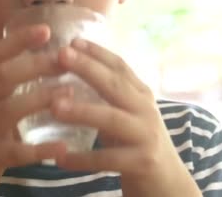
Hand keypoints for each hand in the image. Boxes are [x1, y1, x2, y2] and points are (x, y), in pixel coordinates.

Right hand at [0, 25, 67, 196]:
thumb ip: (9, 80)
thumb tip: (46, 55)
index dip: (20, 40)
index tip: (46, 29)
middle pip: (4, 76)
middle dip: (36, 64)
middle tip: (66, 58)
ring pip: (9, 109)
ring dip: (41, 98)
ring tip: (70, 92)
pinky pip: (15, 152)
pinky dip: (39, 150)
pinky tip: (62, 147)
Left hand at [50, 39, 200, 196]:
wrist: (167, 181)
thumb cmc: (138, 142)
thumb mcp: (129, 113)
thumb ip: (109, 95)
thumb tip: (72, 70)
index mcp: (141, 94)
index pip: (120, 66)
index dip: (97, 52)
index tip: (73, 40)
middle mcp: (146, 110)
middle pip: (115, 85)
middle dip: (87, 68)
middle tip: (61, 55)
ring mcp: (146, 135)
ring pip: (111, 119)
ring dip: (82, 111)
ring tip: (55, 106)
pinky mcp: (142, 162)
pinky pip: (108, 159)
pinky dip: (83, 159)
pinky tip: (60, 157)